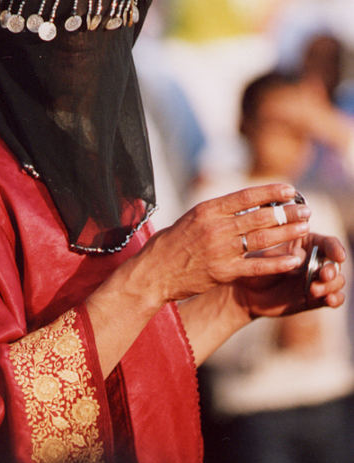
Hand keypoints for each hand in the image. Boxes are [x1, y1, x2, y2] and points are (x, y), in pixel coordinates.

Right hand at [138, 183, 309, 303]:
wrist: (154, 271)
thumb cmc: (172, 243)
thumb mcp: (192, 218)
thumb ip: (217, 212)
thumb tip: (245, 204)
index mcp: (208, 210)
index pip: (246, 196)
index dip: (271, 192)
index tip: (290, 189)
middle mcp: (216, 227)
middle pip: (259, 217)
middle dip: (287, 213)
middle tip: (306, 210)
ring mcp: (221, 250)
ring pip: (262, 239)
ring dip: (287, 233)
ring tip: (305, 229)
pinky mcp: (224, 272)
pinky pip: (257, 266)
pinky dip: (277, 263)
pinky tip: (294, 260)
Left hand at [233, 232, 346, 319]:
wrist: (245, 290)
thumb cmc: (252, 264)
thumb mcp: (264, 257)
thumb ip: (282, 255)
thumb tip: (300, 256)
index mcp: (306, 242)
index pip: (327, 243)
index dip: (335, 248)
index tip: (339, 255)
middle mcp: (315, 260)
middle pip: (335, 263)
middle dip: (333, 269)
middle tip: (324, 275)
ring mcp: (316, 279)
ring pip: (336, 281)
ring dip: (331, 285)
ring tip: (314, 289)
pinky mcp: (315, 298)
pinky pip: (333, 298)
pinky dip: (335, 299)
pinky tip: (329, 300)